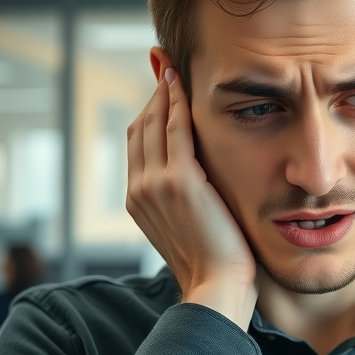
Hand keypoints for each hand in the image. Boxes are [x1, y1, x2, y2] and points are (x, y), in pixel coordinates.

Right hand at [126, 67, 257, 328]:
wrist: (216, 286)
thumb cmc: (214, 262)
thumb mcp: (190, 225)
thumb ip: (185, 199)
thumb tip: (197, 182)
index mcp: (138, 200)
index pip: (138, 145)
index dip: (148, 114)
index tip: (161, 91)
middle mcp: (139, 189)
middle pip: (140, 128)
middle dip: (153, 96)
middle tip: (165, 67)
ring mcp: (155, 184)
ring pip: (154, 123)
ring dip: (164, 93)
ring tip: (174, 69)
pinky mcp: (179, 181)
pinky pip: (175, 129)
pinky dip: (177, 103)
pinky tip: (182, 85)